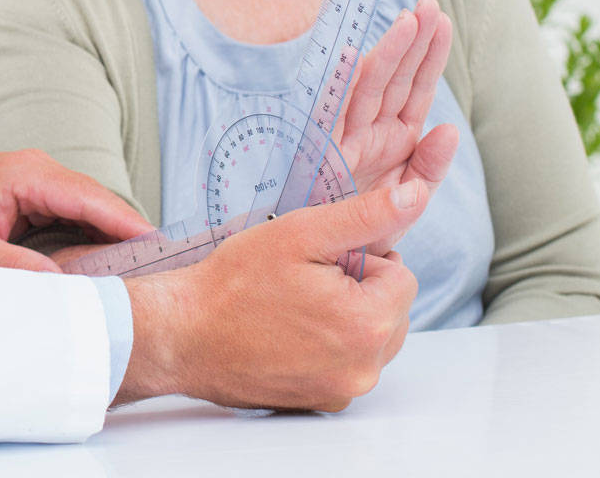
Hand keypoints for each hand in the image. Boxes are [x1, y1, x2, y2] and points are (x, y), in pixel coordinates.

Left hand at [0, 150, 153, 272]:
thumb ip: (17, 269)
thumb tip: (66, 287)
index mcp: (26, 174)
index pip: (90, 197)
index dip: (128, 223)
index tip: (162, 248)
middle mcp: (37, 170)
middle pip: (97, 202)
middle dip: (129, 232)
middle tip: (167, 266)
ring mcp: (36, 182)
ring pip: (88, 210)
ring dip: (112, 237)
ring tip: (148, 270)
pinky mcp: (32, 198)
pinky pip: (73, 216)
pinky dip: (92, 237)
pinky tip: (110, 265)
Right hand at [115, 180, 430, 410]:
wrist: (184, 333)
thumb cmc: (234, 283)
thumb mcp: (301, 233)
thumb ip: (366, 215)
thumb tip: (415, 197)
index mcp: (368, 325)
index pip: (401, 275)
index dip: (359, 259)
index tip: (316, 264)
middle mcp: (364, 368)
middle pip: (391, 309)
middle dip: (358, 290)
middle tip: (304, 283)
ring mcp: (344, 391)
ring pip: (372, 337)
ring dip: (347, 318)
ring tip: (295, 307)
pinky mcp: (323, 402)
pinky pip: (349, 363)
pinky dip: (330, 346)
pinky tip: (290, 333)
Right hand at [335, 0, 458, 253]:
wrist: (319, 270)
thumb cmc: (360, 237)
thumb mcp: (407, 205)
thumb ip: (427, 168)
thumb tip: (448, 129)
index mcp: (392, 141)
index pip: (415, 89)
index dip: (429, 56)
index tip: (441, 19)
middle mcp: (368, 134)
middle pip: (395, 79)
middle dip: (413, 42)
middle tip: (429, 3)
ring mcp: (344, 142)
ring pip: (369, 90)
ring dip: (389, 54)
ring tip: (409, 21)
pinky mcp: (321, 158)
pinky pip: (333, 118)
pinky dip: (340, 89)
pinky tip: (351, 59)